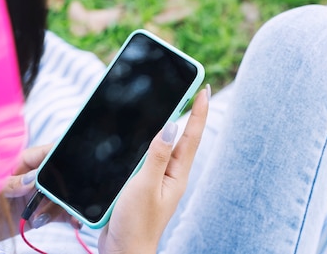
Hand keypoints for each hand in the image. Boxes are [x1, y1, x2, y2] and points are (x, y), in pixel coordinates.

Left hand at [0, 144, 79, 239]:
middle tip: (64, 196)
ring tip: (45, 218)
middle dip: (66, 186)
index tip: (71, 160)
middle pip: (60, 175)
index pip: (47, 153)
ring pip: (63, 195)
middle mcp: (37, 176)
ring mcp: (41, 194)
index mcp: (24, 161)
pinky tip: (75, 221)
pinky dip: (71, 217)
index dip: (60, 154)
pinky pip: (62, 212)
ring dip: (62, 206)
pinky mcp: (45, 211)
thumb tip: (33, 179)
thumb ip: (11, 182)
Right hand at [98, 87, 209, 253]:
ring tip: (173, 103)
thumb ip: (157, 156)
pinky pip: (147, 157)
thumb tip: (172, 126)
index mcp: (176, 174)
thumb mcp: (146, 186)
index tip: (203, 89)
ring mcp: (157, 179)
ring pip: (163, 146)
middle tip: (191, 89)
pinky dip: (147, 142)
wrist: (123, 251)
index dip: (197, 111)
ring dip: (167, 125)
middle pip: (180, 137)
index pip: (191, 136)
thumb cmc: (137, 224)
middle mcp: (170, 174)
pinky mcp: (142, 184)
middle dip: (186, 112)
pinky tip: (143, 135)